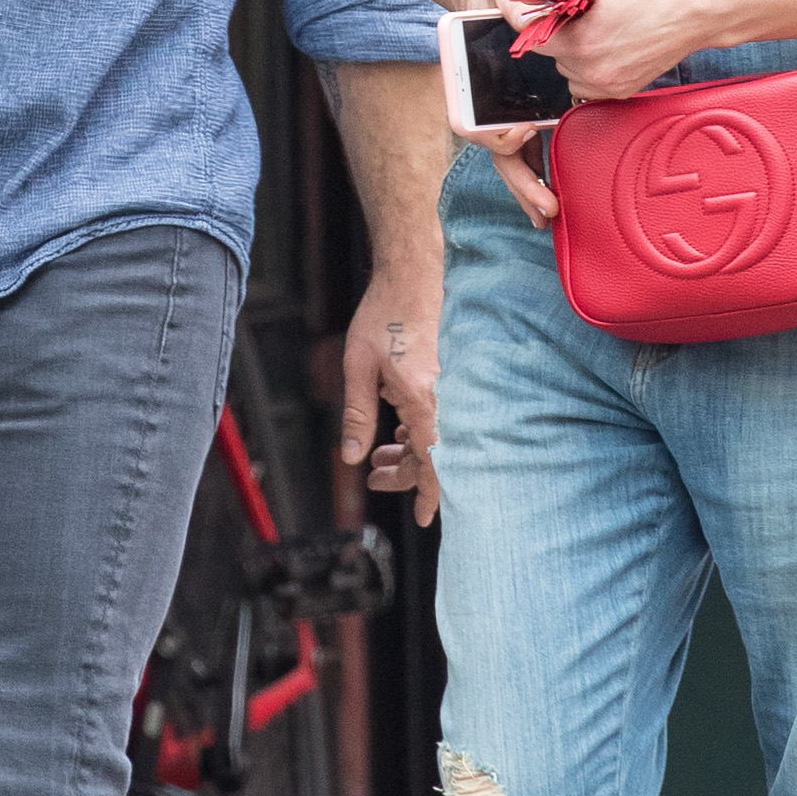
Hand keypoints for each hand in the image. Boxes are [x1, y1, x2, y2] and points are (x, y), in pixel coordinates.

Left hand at [340, 256, 442, 526]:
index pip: (433, 462)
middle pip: (431, 454)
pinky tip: (394, 425)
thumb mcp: (358, 368)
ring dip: (407, 450)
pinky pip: (434, 415)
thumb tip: (351, 457)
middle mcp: (441, 398)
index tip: (424, 520)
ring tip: (379, 454)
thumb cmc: (383, 316)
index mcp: (423, 400)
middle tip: (374, 476)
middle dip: (404, 473)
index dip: (429, 496)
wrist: (412, 276)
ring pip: (432, 435)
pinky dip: (415, 428)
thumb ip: (357, 415)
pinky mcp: (442, 378)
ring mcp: (445, 388)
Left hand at [529, 0, 737, 99]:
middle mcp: (591, 70)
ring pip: (564, 68)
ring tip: (599, 26)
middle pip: (547, 51)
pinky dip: (587, 65)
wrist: (698, 13)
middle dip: (555, 28)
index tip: (520, 2)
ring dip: (571, 48)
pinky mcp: (618, 91)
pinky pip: (584, 81)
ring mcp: (606, 85)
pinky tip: (608, 44)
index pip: (529, 34)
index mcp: (583, 40)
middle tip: (581, 8)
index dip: (522, 13)